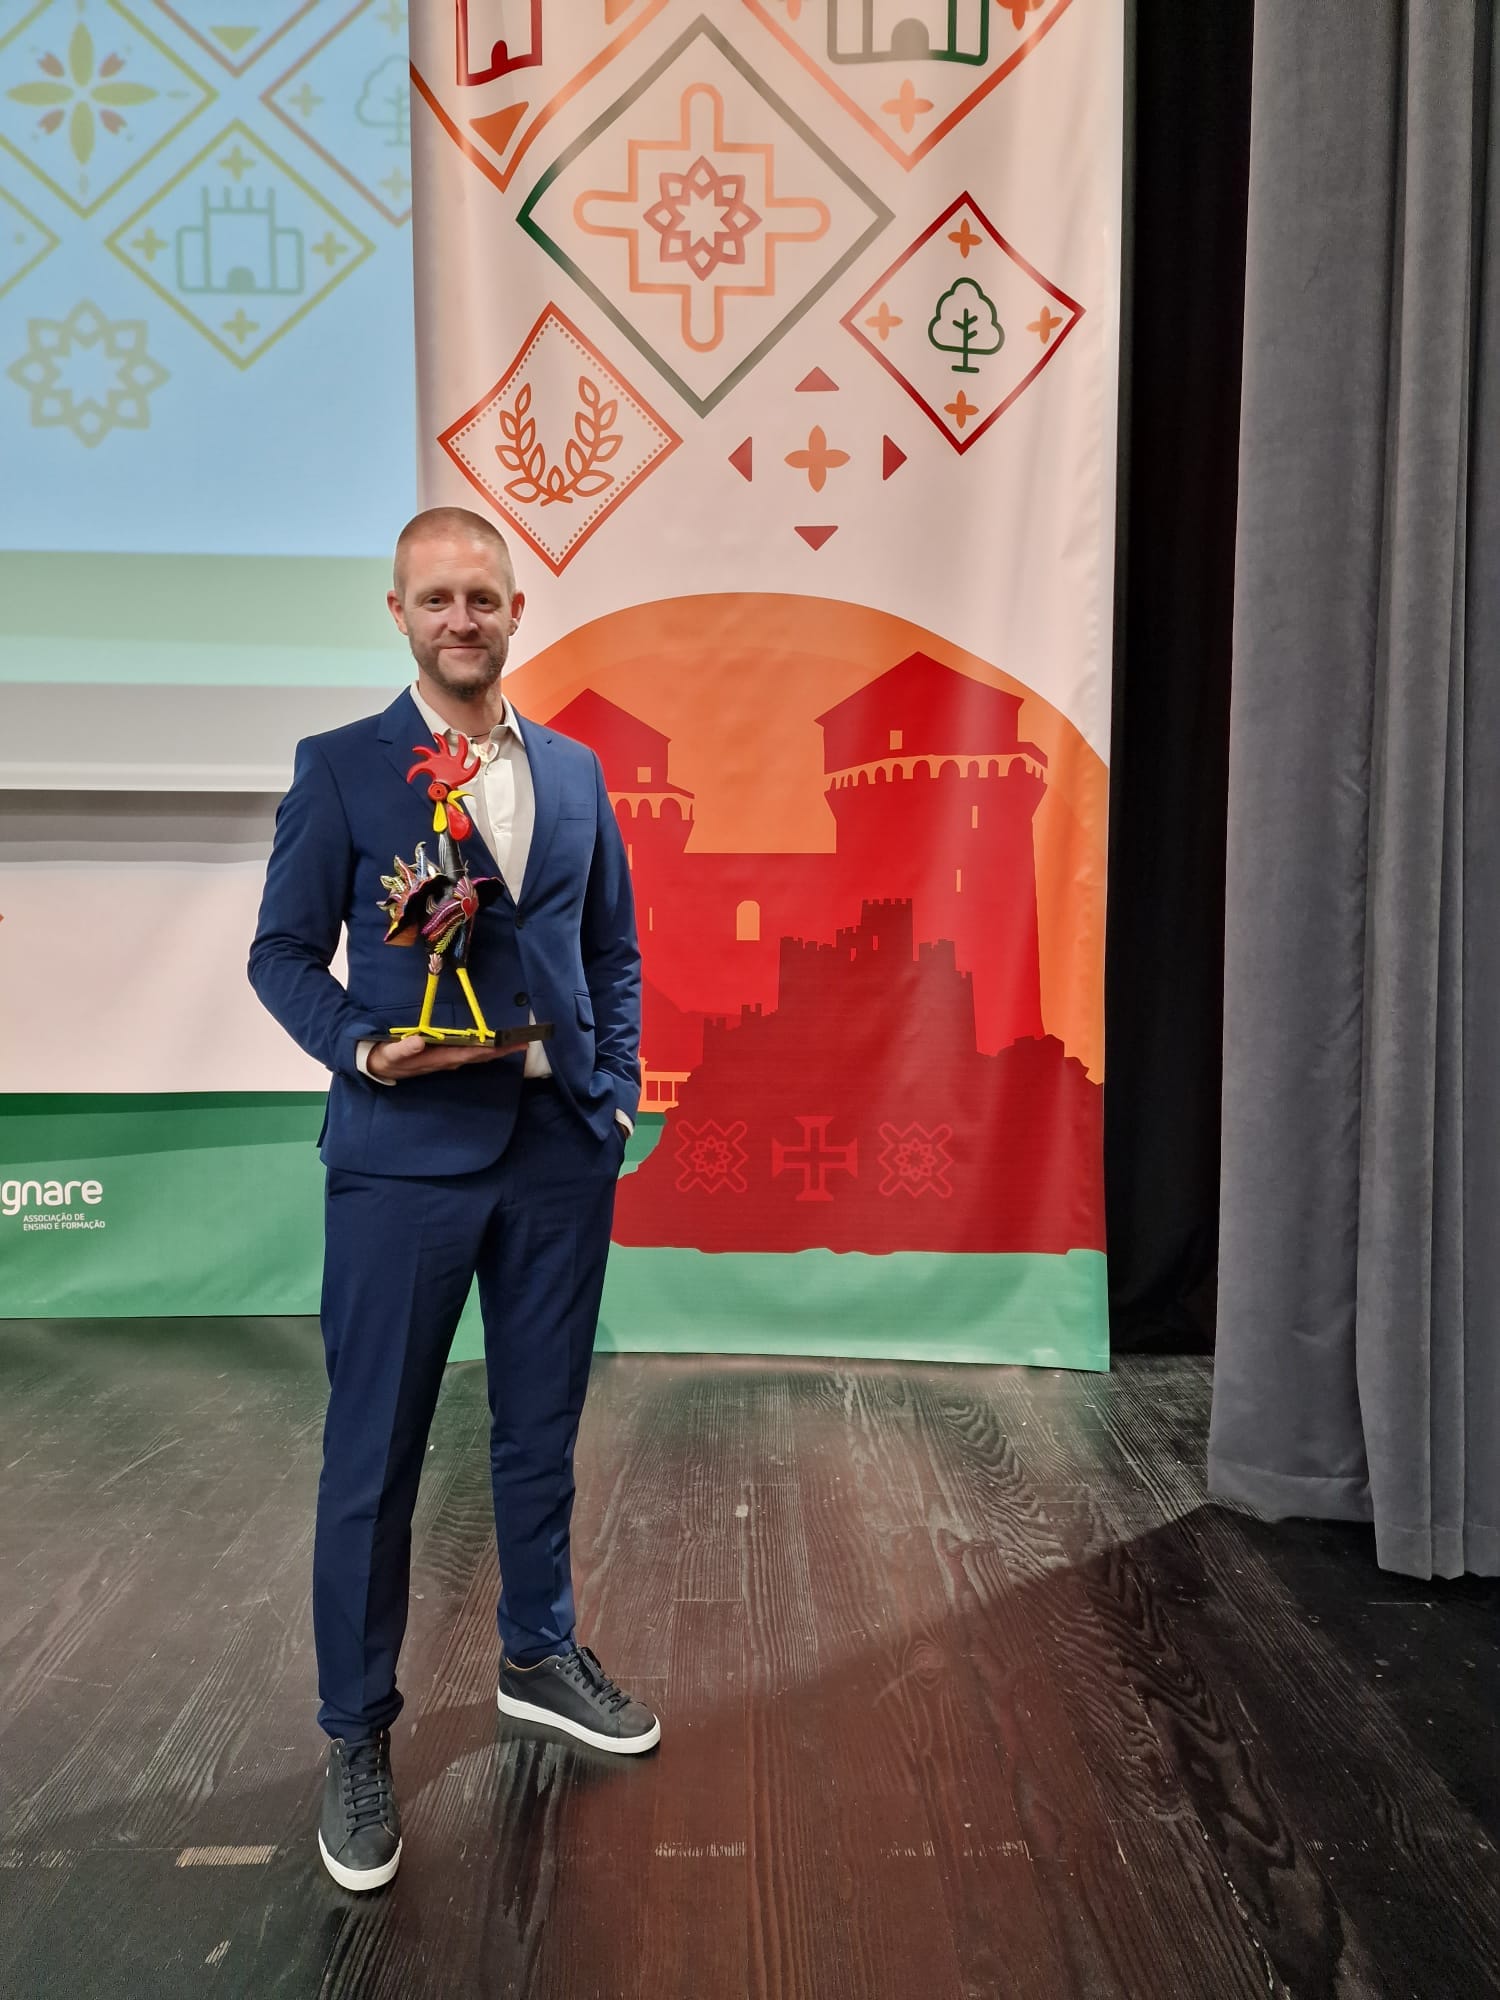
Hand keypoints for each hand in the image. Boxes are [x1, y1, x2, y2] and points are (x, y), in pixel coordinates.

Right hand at [366, 1035, 512, 1080]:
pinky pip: (468, 1053)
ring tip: (514, 1043)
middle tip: (523, 1043)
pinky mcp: (443, 1056)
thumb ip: (403, 1049)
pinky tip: (493, 1045)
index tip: (505, 1045)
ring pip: (475, 1056)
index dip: (487, 1050)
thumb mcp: (390, 1055)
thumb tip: (418, 1042)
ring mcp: (445, 1060)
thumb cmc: (385, 1058)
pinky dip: (483, 1049)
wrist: (377, 1066)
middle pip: (478, 1057)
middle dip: (500, 1051)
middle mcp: (446, 1061)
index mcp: (436, 1059)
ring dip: (495, 1051)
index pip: (467, 1054)